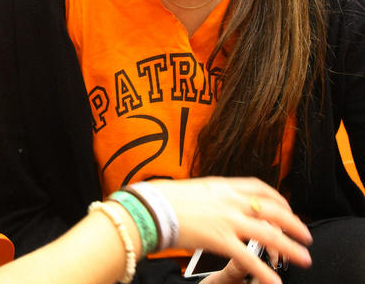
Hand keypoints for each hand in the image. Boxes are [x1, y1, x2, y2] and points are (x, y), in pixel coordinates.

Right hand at [152, 177, 311, 283]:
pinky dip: (263, 271)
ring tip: (304, 258)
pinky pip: (248, 257)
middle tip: (306, 235)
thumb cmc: (168, 198)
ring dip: (289, 247)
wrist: (152, 207)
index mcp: (224, 185)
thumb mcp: (198, 189)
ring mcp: (227, 220)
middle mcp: (230, 200)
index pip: (260, 187)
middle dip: (293, 223)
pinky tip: (274, 282)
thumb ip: (215, 195)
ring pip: (267, 233)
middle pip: (272, 209)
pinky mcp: (219, 240)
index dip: (278, 198)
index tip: (286, 207)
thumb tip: (221, 200)